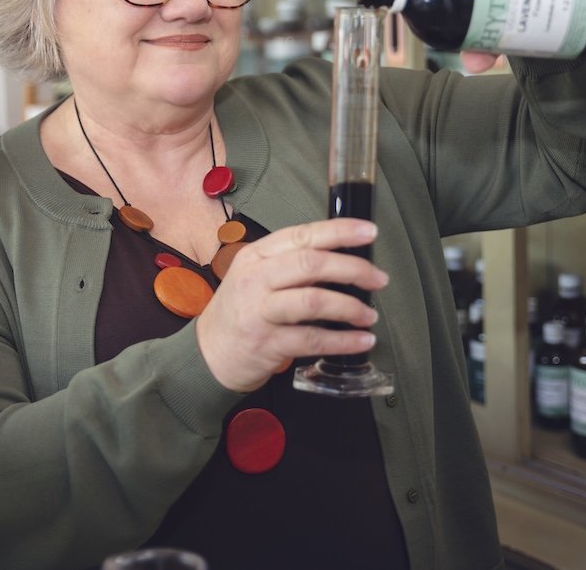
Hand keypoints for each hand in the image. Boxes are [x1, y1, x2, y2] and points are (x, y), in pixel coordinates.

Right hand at [194, 218, 387, 392]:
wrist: (207, 354)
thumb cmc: (240, 312)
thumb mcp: (255, 277)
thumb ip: (291, 266)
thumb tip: (344, 261)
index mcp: (257, 256)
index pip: (302, 235)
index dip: (339, 231)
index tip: (369, 232)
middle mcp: (256, 279)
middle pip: (311, 264)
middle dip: (353, 269)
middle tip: (378, 279)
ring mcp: (259, 311)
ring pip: (313, 300)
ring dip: (350, 307)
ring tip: (369, 315)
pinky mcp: (267, 343)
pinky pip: (312, 339)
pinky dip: (343, 341)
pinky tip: (361, 341)